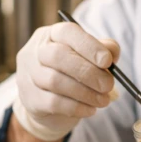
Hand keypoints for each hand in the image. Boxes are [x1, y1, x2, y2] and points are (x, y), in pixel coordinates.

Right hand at [12, 23, 119, 141]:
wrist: (48, 105)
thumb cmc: (73, 74)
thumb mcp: (89, 58)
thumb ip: (103, 50)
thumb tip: (112, 52)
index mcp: (51, 35)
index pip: (67, 32)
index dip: (89, 45)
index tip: (107, 61)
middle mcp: (35, 51)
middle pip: (58, 55)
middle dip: (88, 72)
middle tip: (108, 85)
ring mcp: (28, 74)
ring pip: (55, 81)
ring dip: (85, 92)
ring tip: (103, 100)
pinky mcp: (30, 98)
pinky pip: (53, 102)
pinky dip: (76, 107)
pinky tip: (90, 109)